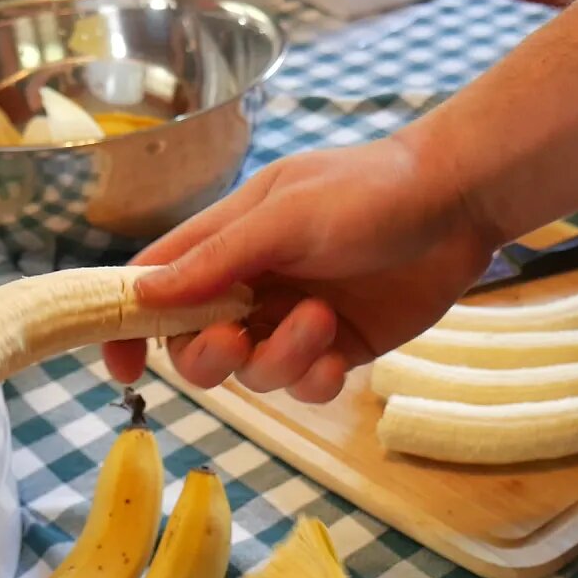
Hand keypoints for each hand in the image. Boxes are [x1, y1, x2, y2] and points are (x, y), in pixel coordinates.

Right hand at [102, 133, 498, 402]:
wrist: (458, 203)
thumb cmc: (369, 191)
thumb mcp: (287, 215)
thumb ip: (219, 257)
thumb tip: (145, 294)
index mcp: (225, 242)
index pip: (154, 286)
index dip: (126, 326)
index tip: (120, 366)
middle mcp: (251, 284)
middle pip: (193, 345)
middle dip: (207, 356)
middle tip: (239, 339)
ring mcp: (294, 320)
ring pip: (251, 373)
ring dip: (279, 360)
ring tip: (322, 323)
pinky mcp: (337, 349)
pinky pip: (303, 386)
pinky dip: (314, 379)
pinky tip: (340, 356)